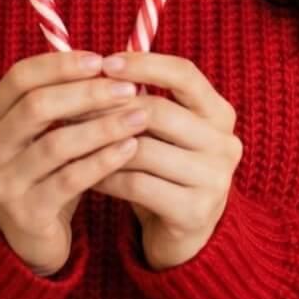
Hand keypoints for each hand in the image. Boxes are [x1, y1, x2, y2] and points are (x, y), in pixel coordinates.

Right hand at [0, 51, 147, 276]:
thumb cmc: (45, 171)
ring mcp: (3, 182)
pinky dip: (102, 161)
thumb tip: (111, 62)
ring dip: (102, 126)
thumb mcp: (44, 131)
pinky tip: (130, 148)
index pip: (20, 77)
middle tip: (128, 88)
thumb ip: (63, 98)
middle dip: (87, 93)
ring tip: (139, 116)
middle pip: (37, 106)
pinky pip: (69, 180)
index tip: (100, 61)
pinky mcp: (26, 213)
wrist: (31, 237)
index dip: (60, 65)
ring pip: (56, 144)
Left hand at [87, 53, 241, 269]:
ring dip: (103, 143)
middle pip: (159, 111)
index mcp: (220, 114)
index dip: (144, 64)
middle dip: (111, 107)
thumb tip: (95, 67)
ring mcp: (214, 180)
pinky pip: (138, 184)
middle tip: (73, 107)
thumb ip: (143, 100)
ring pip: (144, 149)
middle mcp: (225, 144)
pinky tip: (89, 175)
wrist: (184, 235)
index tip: (106, 62)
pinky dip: (108, 176)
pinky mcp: (195, 212)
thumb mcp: (164, 131)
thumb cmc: (165, 170)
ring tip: (73, 139)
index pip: (184, 74)